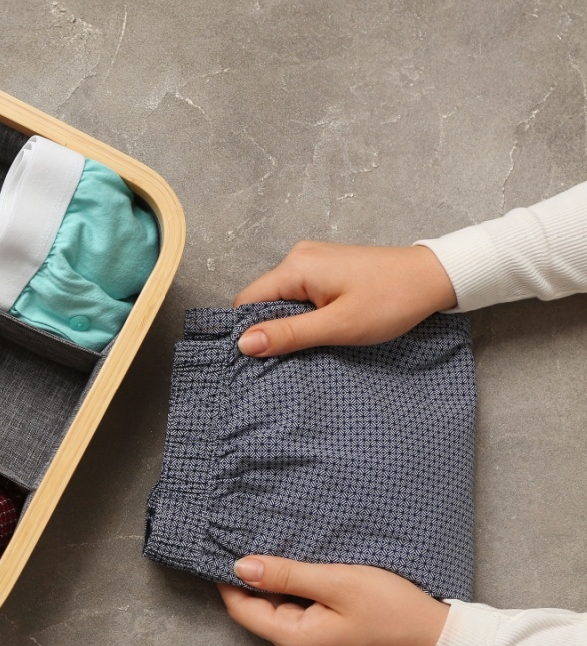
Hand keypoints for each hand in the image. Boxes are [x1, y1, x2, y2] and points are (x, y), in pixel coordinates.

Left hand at [217, 555, 449, 645]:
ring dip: (274, 586)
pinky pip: (299, 616)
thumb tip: (240, 567)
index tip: (223, 550)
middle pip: (258, 613)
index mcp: (296, 640)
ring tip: (274, 551)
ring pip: (278, 613)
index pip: (242, 611)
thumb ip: (286, 575)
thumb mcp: (336, 581)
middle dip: (251, 581)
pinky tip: (300, 571)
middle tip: (247, 543)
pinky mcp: (329, 643)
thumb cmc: (390, 607)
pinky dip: (294, 594)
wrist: (436, 635)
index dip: (228, 581)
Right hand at [234, 242, 457, 356]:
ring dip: (293, 322)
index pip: (247, 301)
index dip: (250, 331)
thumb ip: (288, 334)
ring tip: (317, 339)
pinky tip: (327, 325)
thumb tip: (244, 343)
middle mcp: (299, 256)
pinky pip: (300, 292)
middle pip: (264, 299)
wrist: (435, 277)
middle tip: (296, 353)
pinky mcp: (327, 266)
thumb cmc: (392, 299)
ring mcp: (313, 259)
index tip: (264, 357)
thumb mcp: (338, 326)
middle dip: (274, 327)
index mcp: (296, 267)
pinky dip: (307, 312)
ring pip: (283, 298)